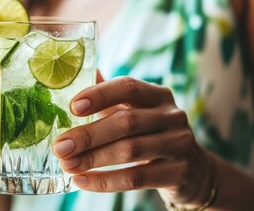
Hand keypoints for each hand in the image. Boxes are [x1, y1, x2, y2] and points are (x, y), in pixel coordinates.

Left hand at [52, 77, 214, 206]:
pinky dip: (105, 181)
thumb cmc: (152, 134)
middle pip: (126, 122)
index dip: (99, 95)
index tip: (72, 107)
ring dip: (93, 159)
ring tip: (67, 165)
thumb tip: (79, 72)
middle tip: (60, 146)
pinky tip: (82, 181)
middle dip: (88, 135)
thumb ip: (109, 95)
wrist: (193, 169)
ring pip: (130, 150)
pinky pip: (137, 179)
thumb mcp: (135, 111)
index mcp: (158, 95)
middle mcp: (172, 116)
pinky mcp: (178, 173)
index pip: (128, 87)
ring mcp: (179, 144)